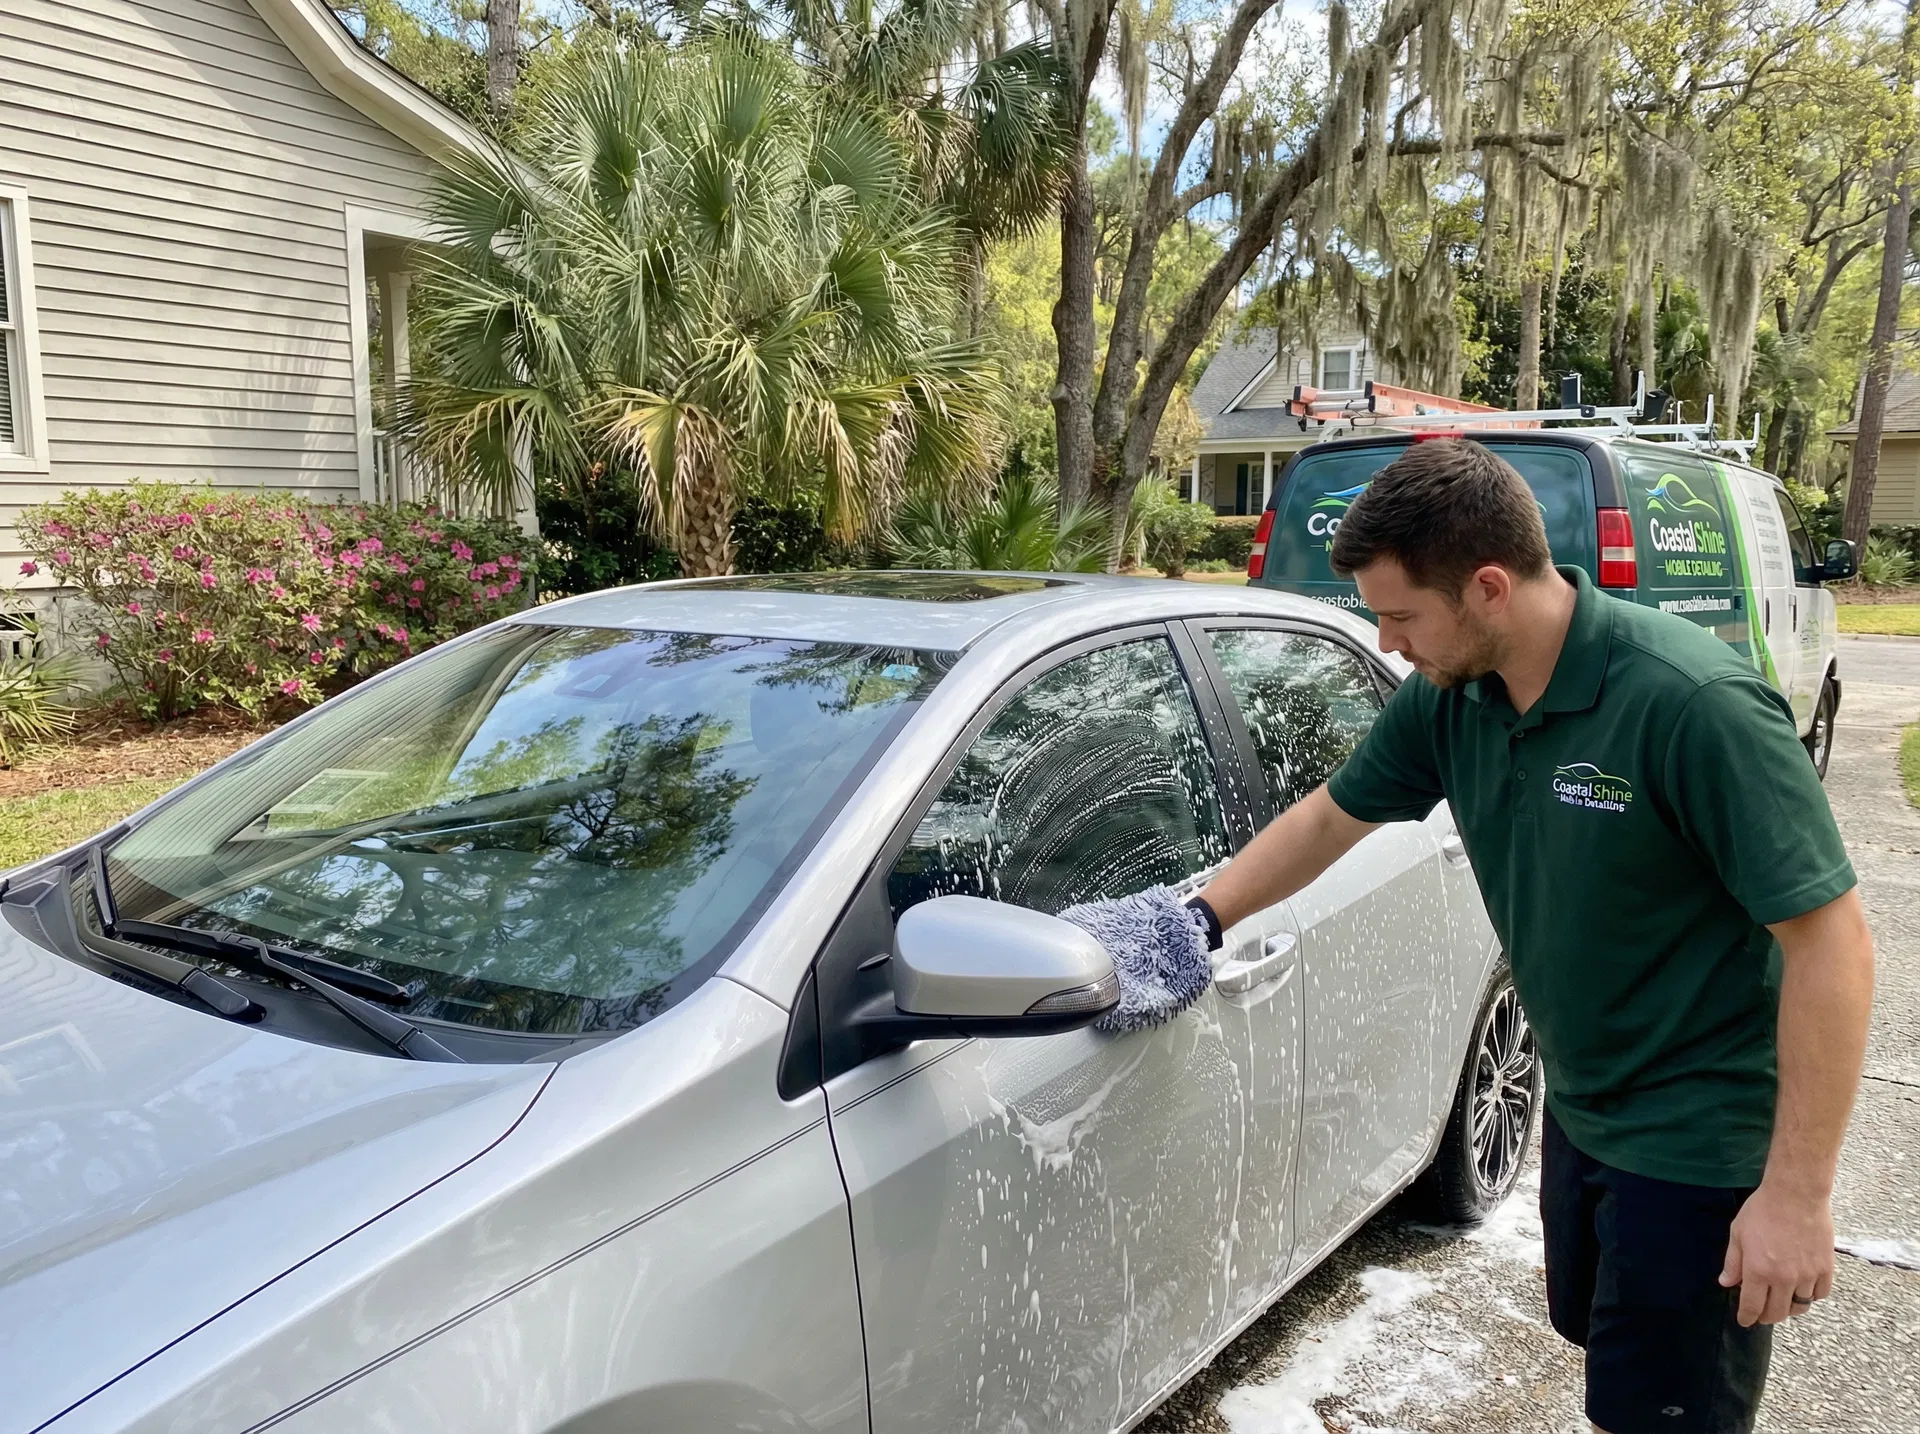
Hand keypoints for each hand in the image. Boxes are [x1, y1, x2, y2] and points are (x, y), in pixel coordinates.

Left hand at [1718, 1180, 1834, 1326]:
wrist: (1796, 1195)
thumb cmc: (1762, 1210)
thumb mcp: (1738, 1233)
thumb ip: (1733, 1262)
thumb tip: (1726, 1283)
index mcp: (1758, 1271)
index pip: (1752, 1306)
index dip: (1747, 1317)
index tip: (1745, 1321)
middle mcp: (1784, 1279)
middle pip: (1777, 1312)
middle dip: (1767, 1317)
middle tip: (1762, 1314)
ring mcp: (1807, 1275)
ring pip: (1800, 1307)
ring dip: (1789, 1309)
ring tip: (1783, 1303)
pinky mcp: (1825, 1269)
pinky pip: (1820, 1294)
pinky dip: (1811, 1297)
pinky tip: (1803, 1290)